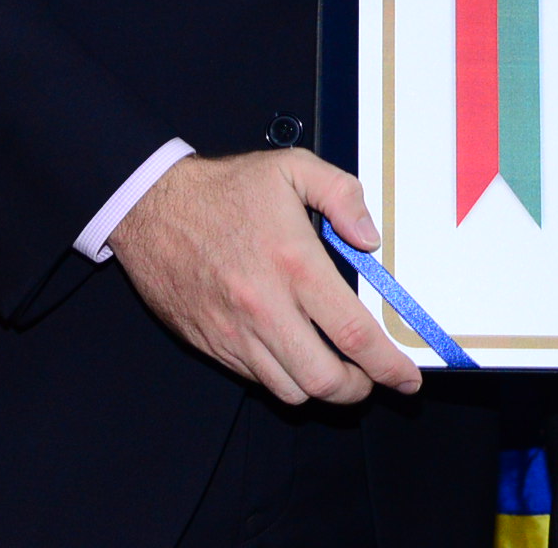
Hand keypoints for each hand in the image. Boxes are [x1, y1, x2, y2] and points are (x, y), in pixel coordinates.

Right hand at [110, 149, 421, 404]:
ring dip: (322, 390)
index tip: (408, 379)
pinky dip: (285, 379)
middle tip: (372, 378)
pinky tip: (295, 356)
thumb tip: (369, 239)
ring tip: (337, 370)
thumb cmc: (224, 188)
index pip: (354, 334)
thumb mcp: (293, 167)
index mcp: (295, 264)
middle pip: (325, 379)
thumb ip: (342, 195)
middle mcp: (266, 307)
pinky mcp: (212, 344)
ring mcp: (235, 332)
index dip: (389, 366)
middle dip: (360, 389)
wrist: (150, 207)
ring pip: (292, 390)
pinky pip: (258, 380)